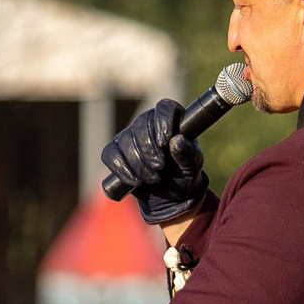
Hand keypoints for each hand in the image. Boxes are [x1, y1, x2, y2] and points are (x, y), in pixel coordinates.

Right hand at [101, 99, 209, 225]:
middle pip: (141, 124)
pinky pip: (110, 155)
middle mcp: (148, 122)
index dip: (162, 122)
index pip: (164, 108)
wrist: (170, 195)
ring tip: (154, 178)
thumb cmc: (184, 174)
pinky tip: (135, 181)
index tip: (164, 142)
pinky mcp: (115, 151)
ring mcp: (129, 136)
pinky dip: (123, 170)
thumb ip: (188, 153)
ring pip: (125, 141)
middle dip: (149, 150)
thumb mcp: (192, 166)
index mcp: (172, 119)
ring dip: (139, 164)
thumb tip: (177, 141)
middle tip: (160, 167)